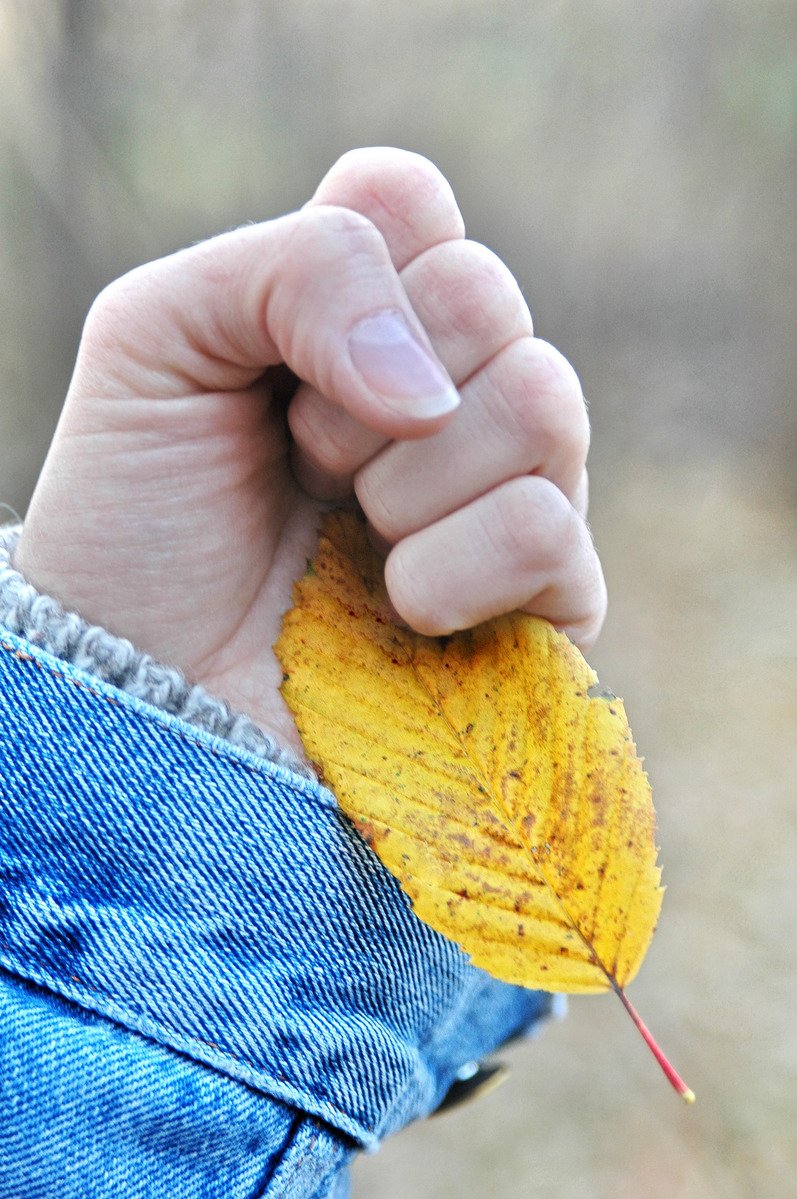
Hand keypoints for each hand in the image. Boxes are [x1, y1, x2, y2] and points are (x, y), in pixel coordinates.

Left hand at [15, 148, 604, 752]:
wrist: (146, 696)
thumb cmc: (140, 525)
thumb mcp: (157, 339)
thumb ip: (295, 268)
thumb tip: (432, 390)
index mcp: (362, 315)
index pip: (410, 200)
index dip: (344, 268)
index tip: (273, 359)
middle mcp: (450, 390)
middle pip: (483, 291)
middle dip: (357, 393)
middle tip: (301, 466)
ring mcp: (506, 491)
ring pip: (543, 401)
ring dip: (406, 481)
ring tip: (348, 539)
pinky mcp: (546, 601)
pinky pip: (550, 530)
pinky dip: (450, 570)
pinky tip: (399, 612)